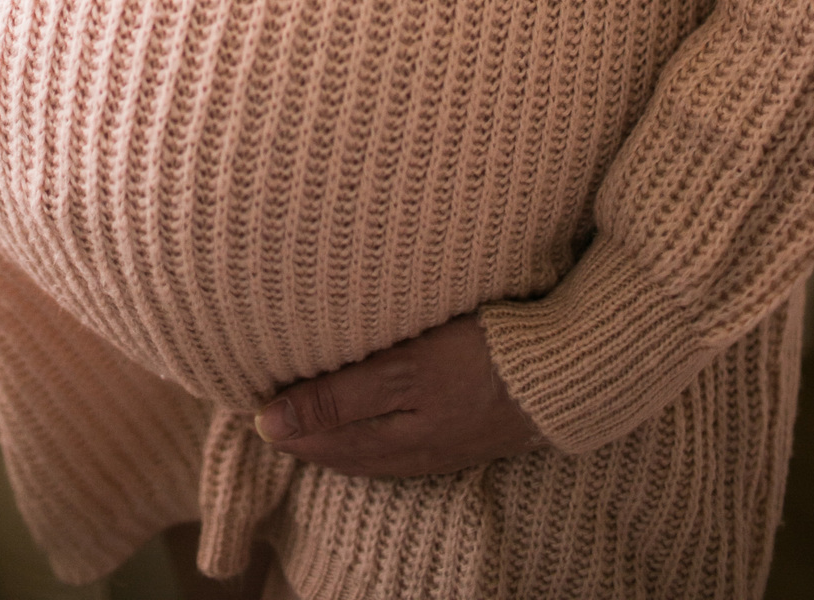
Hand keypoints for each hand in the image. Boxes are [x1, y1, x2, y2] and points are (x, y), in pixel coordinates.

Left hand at [252, 313, 545, 477]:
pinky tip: (368, 421)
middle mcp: (414, 452)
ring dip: (336, 435)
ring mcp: (443, 445)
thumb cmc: (479, 360)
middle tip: (266, 410)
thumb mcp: (402, 375)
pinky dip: (371, 433)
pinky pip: (402, 442)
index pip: (321, 441)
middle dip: (304, 435)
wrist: (563, 376)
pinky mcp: (466, 432)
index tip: (250, 399)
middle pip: (344, 451)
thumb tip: (269, 423)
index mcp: (393, 439)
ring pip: (372, 449)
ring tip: (304, 419)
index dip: (284, 423)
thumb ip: (336, 398)